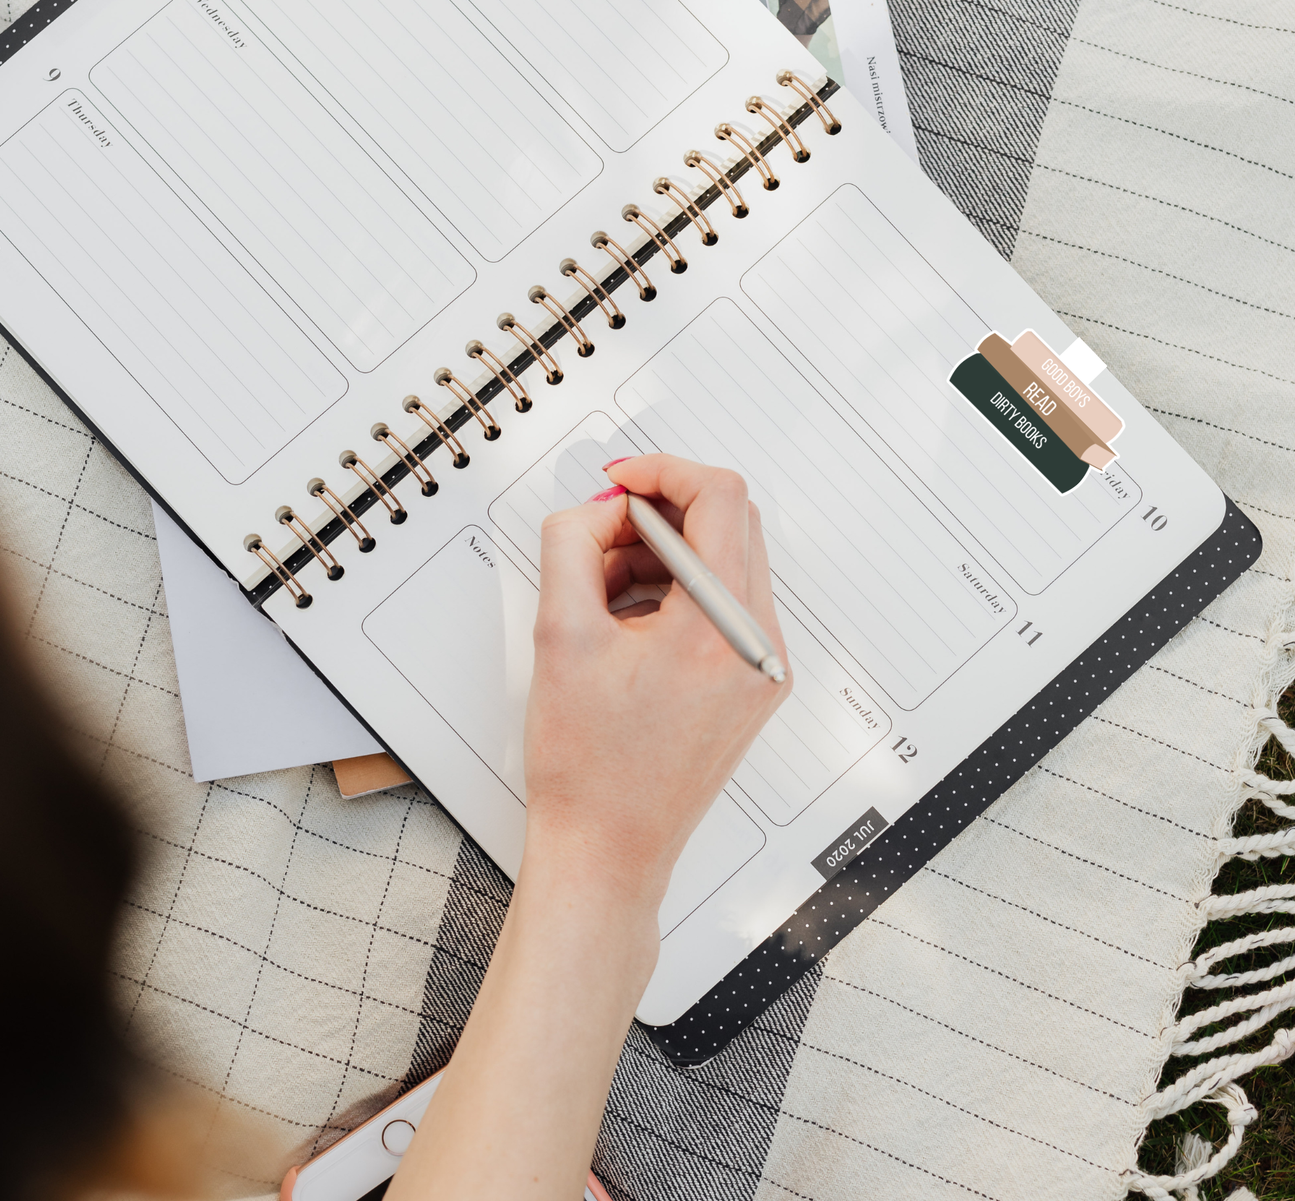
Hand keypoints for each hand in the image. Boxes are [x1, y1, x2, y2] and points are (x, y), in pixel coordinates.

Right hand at [387, 455, 787, 1200]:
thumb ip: (571, 546)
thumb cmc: (588, 768)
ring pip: (727, 562)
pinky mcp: (752, 684)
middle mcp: (759, 645)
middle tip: (602, 532)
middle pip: (731, 524)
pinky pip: (724, 604)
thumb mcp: (559, 635)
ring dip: (665, 554)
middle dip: (660, 514)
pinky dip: (677, 591)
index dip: (663, 472)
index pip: (720, 498)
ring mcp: (762, 667)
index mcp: (721, 629)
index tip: (620, 482)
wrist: (608, 850)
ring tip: (602, 591)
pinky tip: (625, 621)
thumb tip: (597, 510)